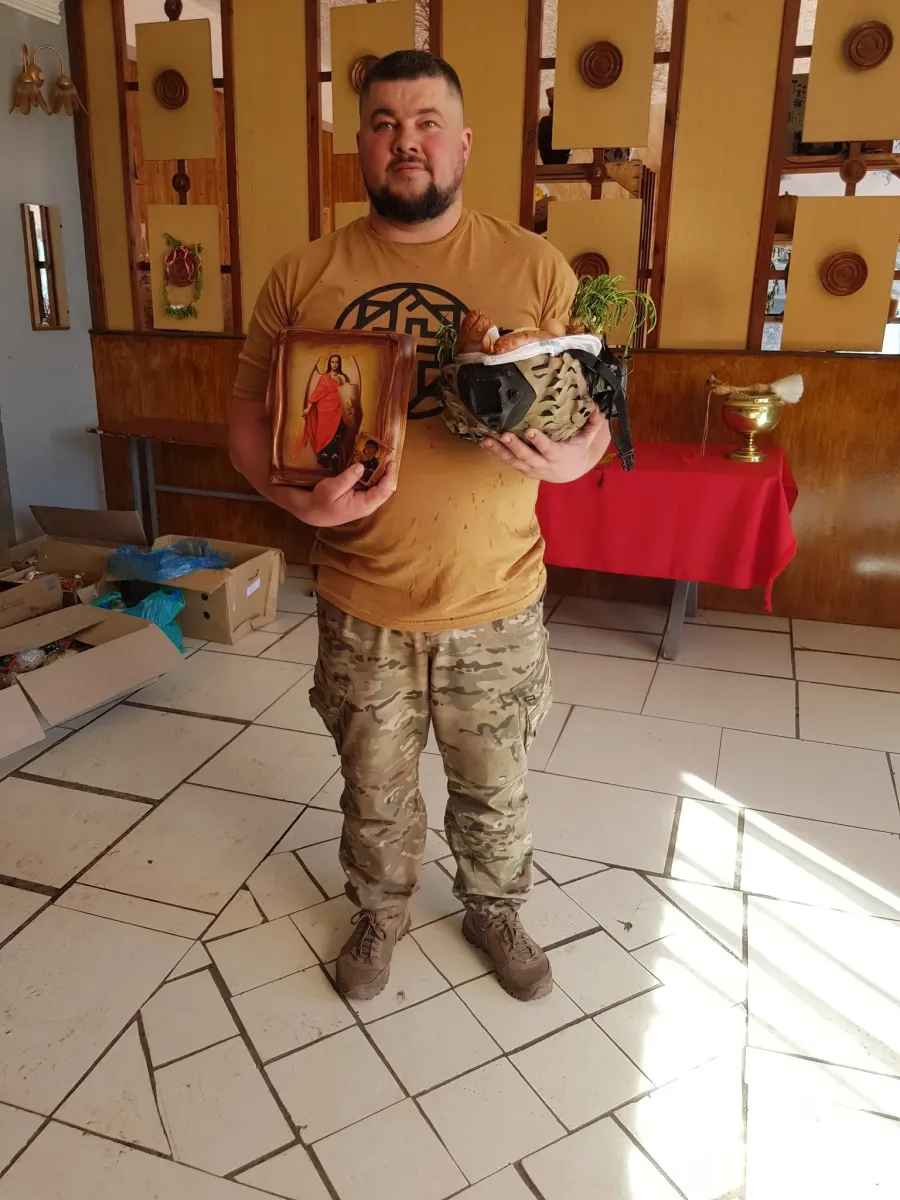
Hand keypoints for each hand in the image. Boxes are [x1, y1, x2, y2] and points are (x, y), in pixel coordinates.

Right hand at [295, 459, 397, 527]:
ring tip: (382, 457)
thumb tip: (361, 466)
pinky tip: (371, 465)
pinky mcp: (360, 498)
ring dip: (382, 473)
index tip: (391, 461)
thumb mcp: (331, 488)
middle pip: (386, 489)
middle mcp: (368, 505)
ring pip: (380, 487)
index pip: (384, 490)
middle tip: (388, 455)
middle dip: (388, 473)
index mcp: (364, 505)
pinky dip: (373, 475)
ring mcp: (365, 502)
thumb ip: (348, 478)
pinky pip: (372, 487)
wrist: (311, 512)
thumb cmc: (320, 502)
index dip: (390, 476)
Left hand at [481, 407, 610, 482]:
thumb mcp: (588, 438)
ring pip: (514, 461)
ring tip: (486, 440)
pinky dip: (496, 454)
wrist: (571, 472)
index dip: (539, 442)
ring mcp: (532, 468)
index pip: (548, 449)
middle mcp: (543, 464)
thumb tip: (597, 407)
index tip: (530, 431)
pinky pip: (508, 462)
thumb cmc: (577, 450)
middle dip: (515, 446)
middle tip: (504, 435)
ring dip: (499, 451)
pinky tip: (485, 444)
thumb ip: (593, 423)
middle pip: (527, 457)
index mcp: (559, 455)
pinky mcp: (523, 469)